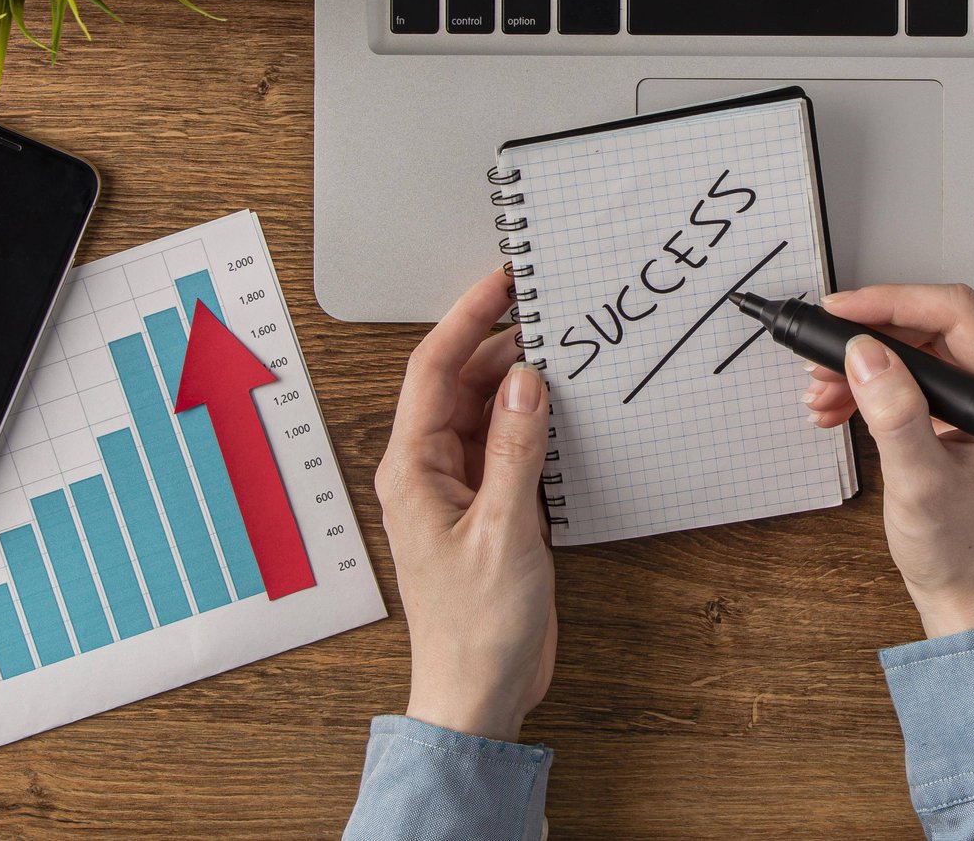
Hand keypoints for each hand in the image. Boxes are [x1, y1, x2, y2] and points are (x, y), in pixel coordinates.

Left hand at [376, 268, 556, 742]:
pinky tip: (561, 409)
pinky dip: (531, 421)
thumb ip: (514, 450)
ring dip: (517, 381)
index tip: (500, 281)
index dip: (466, 318)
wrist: (477, 692)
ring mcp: (458, 487)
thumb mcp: (503, 531)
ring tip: (560, 349)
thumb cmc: (474, 628)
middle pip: (459, 383)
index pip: (433, 370)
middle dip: (498, 342)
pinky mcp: (487, 507)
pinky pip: (506, 444)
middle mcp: (428, 470)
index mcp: (412, 468)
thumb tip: (523, 381)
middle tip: (545, 309)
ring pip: (484, 410)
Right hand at [803, 285, 973, 639]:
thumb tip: (865, 353)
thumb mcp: (921, 485)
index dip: (890, 304)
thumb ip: (895, 416)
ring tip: (822, 394)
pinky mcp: (973, 406)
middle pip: (934, 325)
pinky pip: (919, 373)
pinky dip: (876, 384)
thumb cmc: (961, 549)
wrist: (971, 592)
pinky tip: (839, 405)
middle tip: (819, 360)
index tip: (839, 313)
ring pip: (920, 347)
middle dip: (869, 340)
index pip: (956, 313)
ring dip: (865, 364)